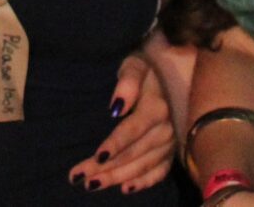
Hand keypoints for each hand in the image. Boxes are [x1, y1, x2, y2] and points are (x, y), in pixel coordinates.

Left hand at [71, 52, 174, 193]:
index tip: (96, 158)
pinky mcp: (172, 151)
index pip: (132, 131)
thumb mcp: (135, 65)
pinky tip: (125, 188)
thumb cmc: (146, 67)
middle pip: (133, 153)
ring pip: (143, 166)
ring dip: (117, 178)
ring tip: (92, 185)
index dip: (115, 145)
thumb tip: (116, 107)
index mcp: (157, 108)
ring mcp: (170, 142)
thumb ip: (127, 82)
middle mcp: (166, 129)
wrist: (173, 70)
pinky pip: (160, 172)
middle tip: (80, 178)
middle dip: (106, 168)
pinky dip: (144, 182)